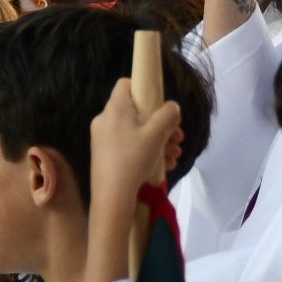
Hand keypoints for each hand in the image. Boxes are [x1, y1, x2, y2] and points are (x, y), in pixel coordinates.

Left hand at [90, 80, 186, 215]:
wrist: (111, 197)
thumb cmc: (133, 159)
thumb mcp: (157, 134)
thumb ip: (168, 115)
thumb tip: (172, 107)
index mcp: (115, 109)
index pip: (126, 84)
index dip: (145, 89)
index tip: (160, 106)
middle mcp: (106, 120)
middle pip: (137, 112)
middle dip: (161, 124)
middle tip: (177, 138)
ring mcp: (104, 139)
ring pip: (136, 132)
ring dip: (159, 141)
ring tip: (174, 156)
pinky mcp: (106, 156)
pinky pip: (130, 146)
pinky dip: (147, 152)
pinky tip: (164, 165)